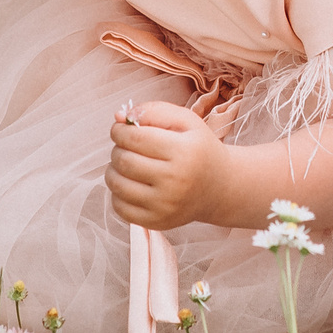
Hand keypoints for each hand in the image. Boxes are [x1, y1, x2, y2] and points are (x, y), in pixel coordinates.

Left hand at [106, 101, 225, 230]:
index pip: (134, 137)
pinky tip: (132, 184)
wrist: (219, 187)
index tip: (121, 129)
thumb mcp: (185, 121)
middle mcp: (176, 181)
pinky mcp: (158, 221)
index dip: (119, 130)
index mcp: (184, 151)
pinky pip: (119, 207)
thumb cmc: (198, 149)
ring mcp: (166, 205)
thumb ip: (153, 111)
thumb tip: (120, 118)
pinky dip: (118, 193)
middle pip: (123, 160)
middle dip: (118, 149)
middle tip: (127, 147)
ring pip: (117, 184)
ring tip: (127, 164)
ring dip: (114, 170)